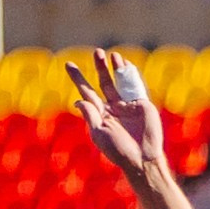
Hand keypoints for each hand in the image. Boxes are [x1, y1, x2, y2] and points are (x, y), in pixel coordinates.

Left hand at [68, 48, 166, 184]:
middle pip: (104, 82)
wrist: (141, 156)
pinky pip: (135, 85)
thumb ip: (90, 115)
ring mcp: (127, 104)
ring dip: (116, 67)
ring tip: (112, 55)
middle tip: (96, 52)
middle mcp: (112, 107)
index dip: (78, 78)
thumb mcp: (99, 132)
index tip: (68, 64)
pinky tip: (126, 64)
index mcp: (99, 114)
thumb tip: (78, 100)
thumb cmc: (117, 149)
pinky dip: (131, 74)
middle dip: (100, 67)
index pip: (86, 92)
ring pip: (120, 81)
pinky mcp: (141, 103)